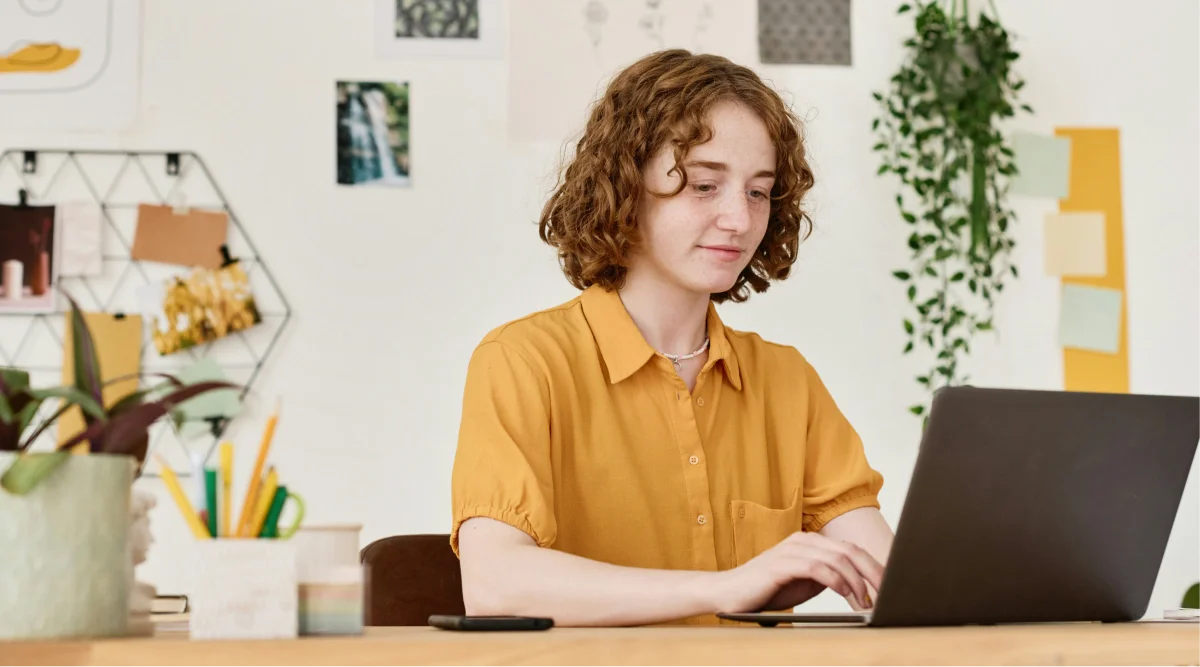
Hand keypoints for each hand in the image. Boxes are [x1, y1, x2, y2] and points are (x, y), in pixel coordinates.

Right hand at [711, 531, 884, 612]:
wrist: (729, 593)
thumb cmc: (767, 590)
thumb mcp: (805, 583)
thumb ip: (829, 578)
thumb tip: (861, 587)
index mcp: (810, 542)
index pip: (850, 550)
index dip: (873, 567)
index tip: (890, 586)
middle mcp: (803, 540)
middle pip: (849, 551)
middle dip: (872, 573)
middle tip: (887, 593)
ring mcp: (792, 550)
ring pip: (837, 559)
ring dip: (857, 582)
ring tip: (866, 601)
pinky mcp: (782, 564)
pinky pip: (818, 568)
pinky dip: (837, 581)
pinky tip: (846, 594)